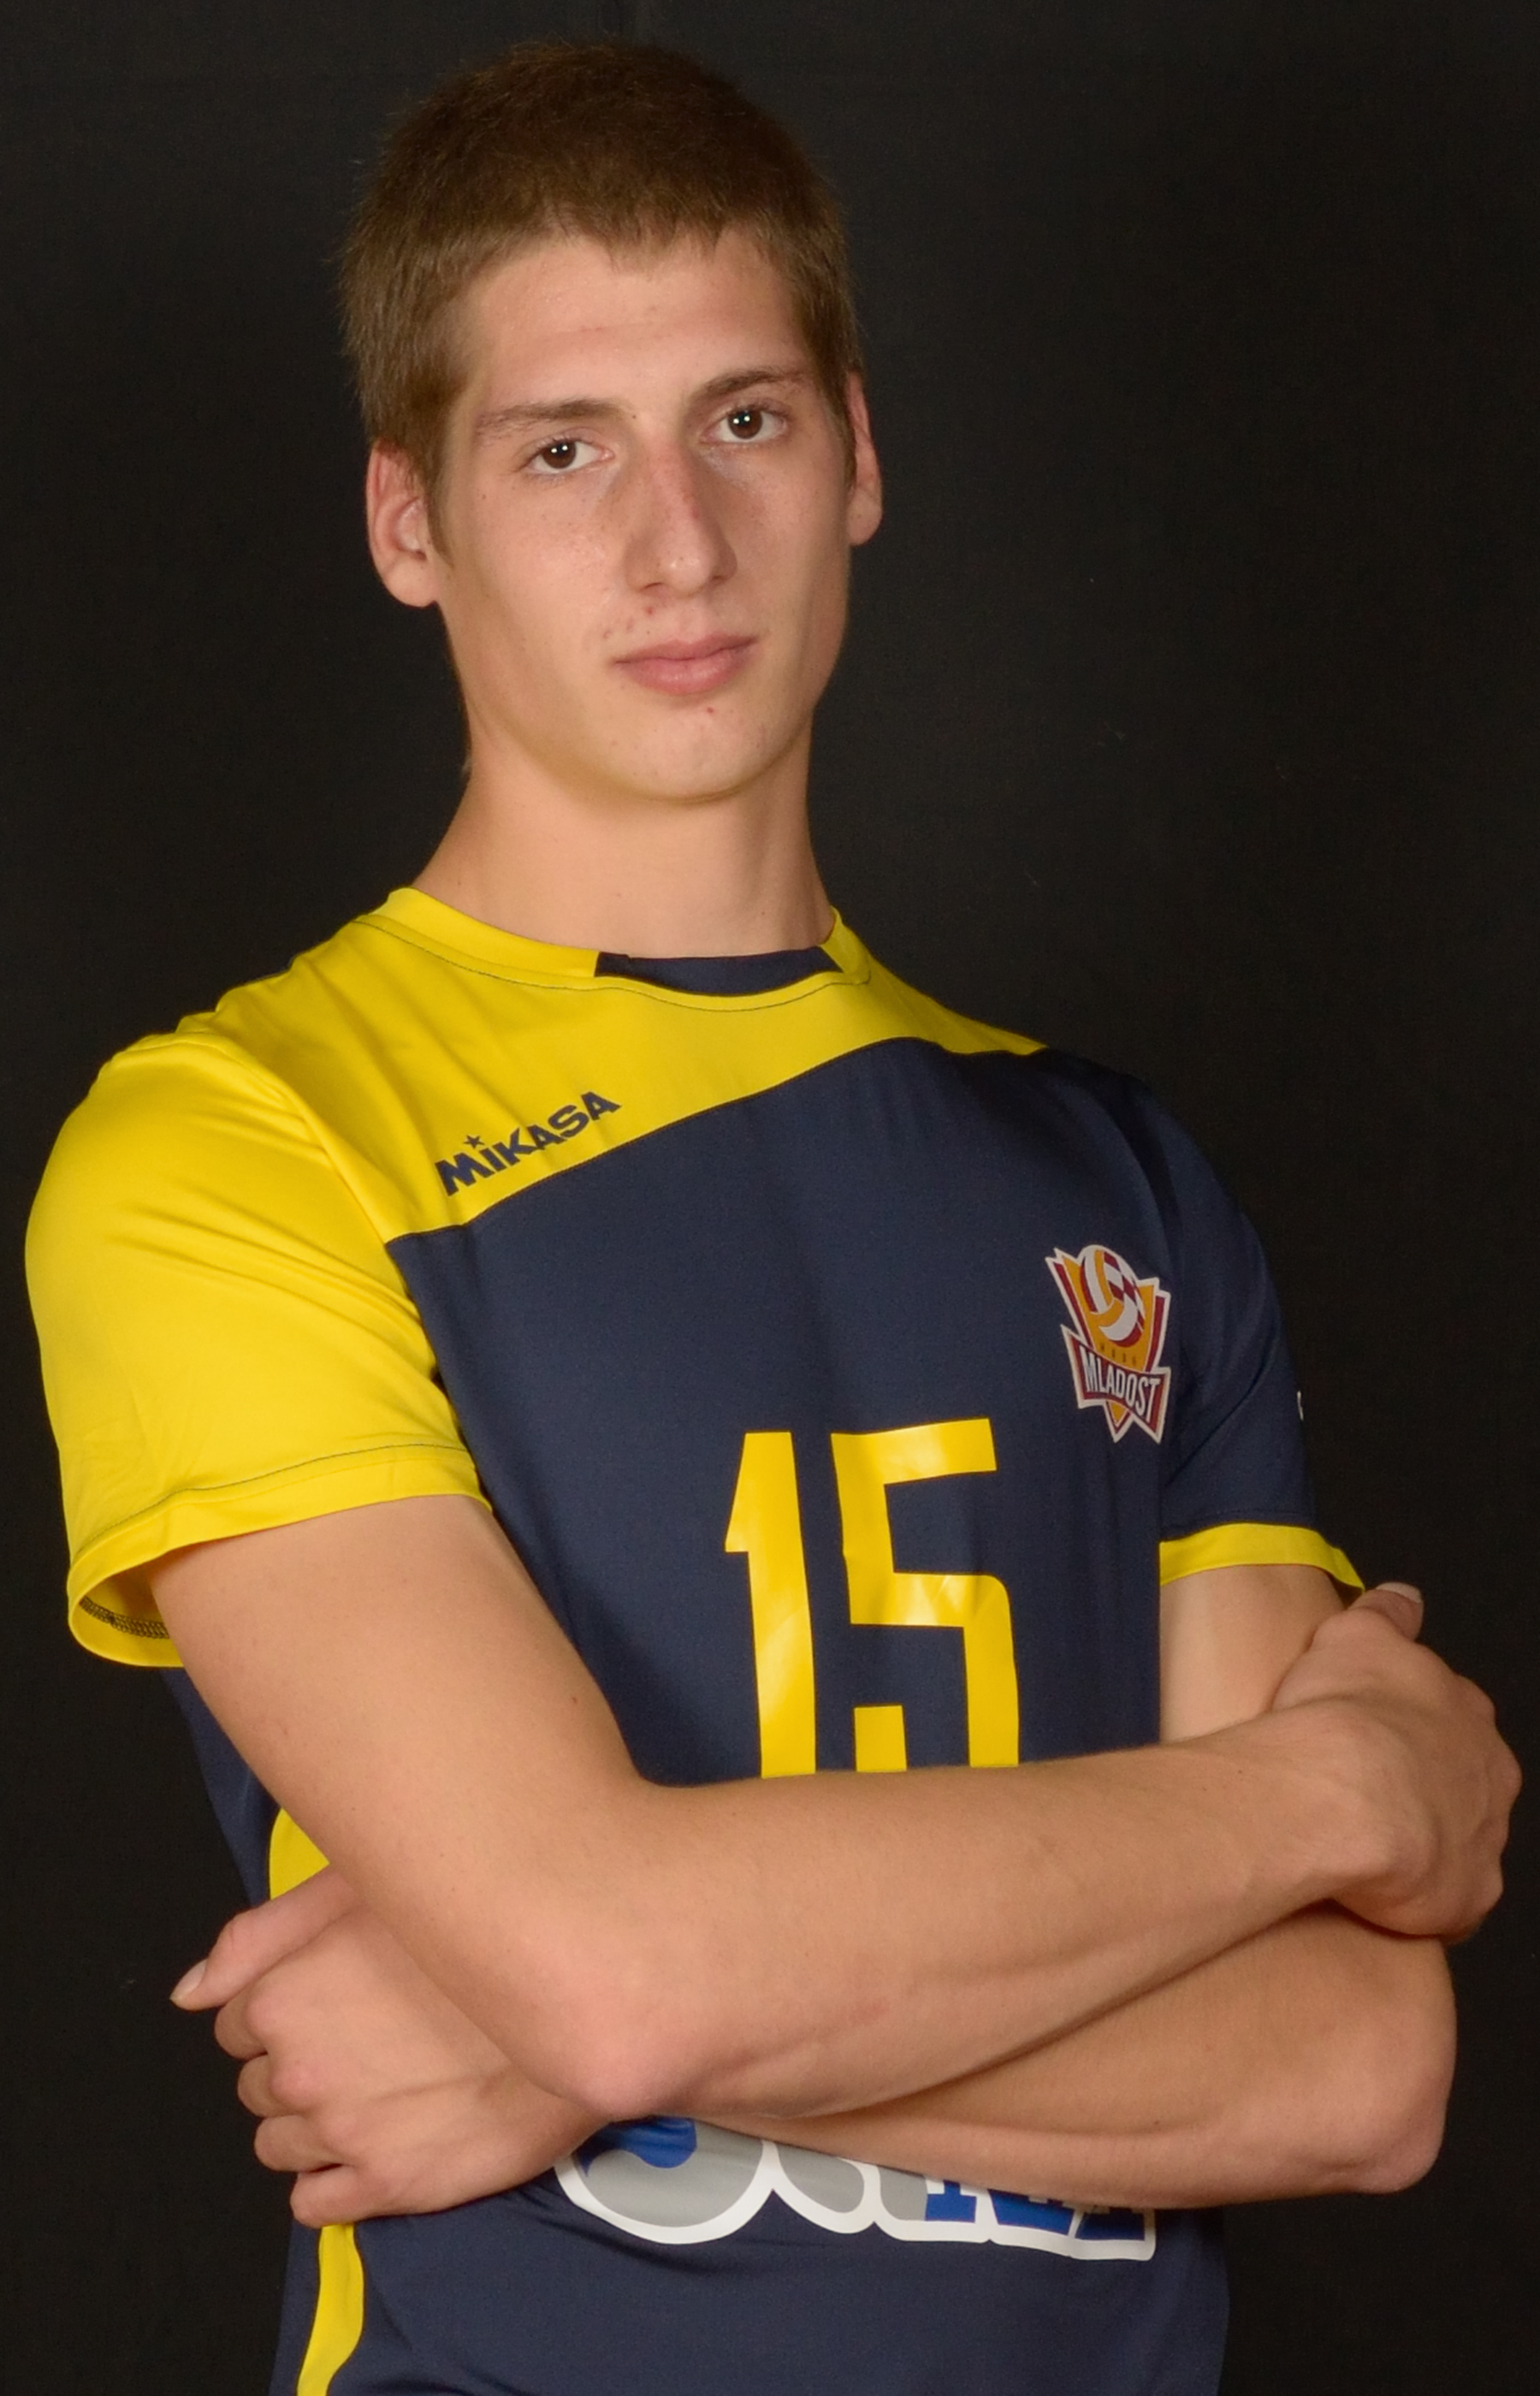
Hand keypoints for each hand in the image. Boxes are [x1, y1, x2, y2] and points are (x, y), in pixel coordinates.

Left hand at [173, 1872, 599, 2222]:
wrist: (575, 1993)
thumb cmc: (468, 1926)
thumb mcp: (360, 1890)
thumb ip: (263, 1936)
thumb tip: (191, 1991)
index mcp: (282, 1997)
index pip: (235, 2024)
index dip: (281, 2011)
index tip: (328, 2002)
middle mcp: (298, 2072)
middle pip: (258, 2086)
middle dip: (296, 2065)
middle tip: (362, 2042)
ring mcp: (340, 2136)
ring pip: (278, 2148)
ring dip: (310, 2124)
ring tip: (372, 2093)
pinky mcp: (386, 2187)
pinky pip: (313, 2204)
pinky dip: (330, 2180)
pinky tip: (375, 2143)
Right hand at [1271, 1582, 1519, 1940]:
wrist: (1343, 1797)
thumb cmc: (1344, 1714)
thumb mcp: (1355, 1634)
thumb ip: (1386, 1613)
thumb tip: (1403, 1598)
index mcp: (1467, 1716)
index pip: (1452, 1720)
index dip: (1412, 1727)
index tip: (1375, 1734)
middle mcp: (1490, 1777)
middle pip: (1465, 1783)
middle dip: (1427, 1788)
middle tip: (1368, 1792)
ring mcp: (1484, 1841)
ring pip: (1460, 1845)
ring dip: (1424, 1847)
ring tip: (1364, 1847)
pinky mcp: (1467, 1898)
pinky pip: (1448, 1904)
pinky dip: (1417, 1900)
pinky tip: (1376, 1894)